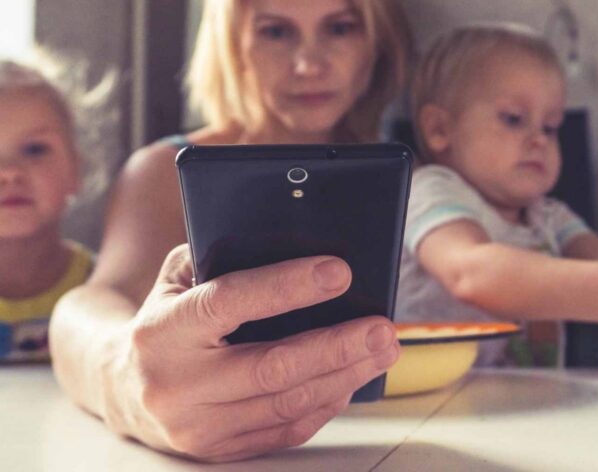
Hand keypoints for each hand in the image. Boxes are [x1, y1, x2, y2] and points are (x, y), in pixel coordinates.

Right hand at [102, 245, 399, 461]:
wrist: (120, 389)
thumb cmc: (165, 318)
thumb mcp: (178, 278)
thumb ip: (222, 258)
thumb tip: (297, 242)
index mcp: (164, 328)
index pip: (230, 301)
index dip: (287, 286)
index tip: (340, 271)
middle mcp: (176, 383)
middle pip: (272, 365)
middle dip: (336, 344)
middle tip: (382, 325)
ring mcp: (197, 425)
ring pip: (287, 402)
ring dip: (344, 375)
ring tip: (382, 349)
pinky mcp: (218, 451)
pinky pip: (285, 431)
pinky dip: (326, 404)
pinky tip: (351, 379)